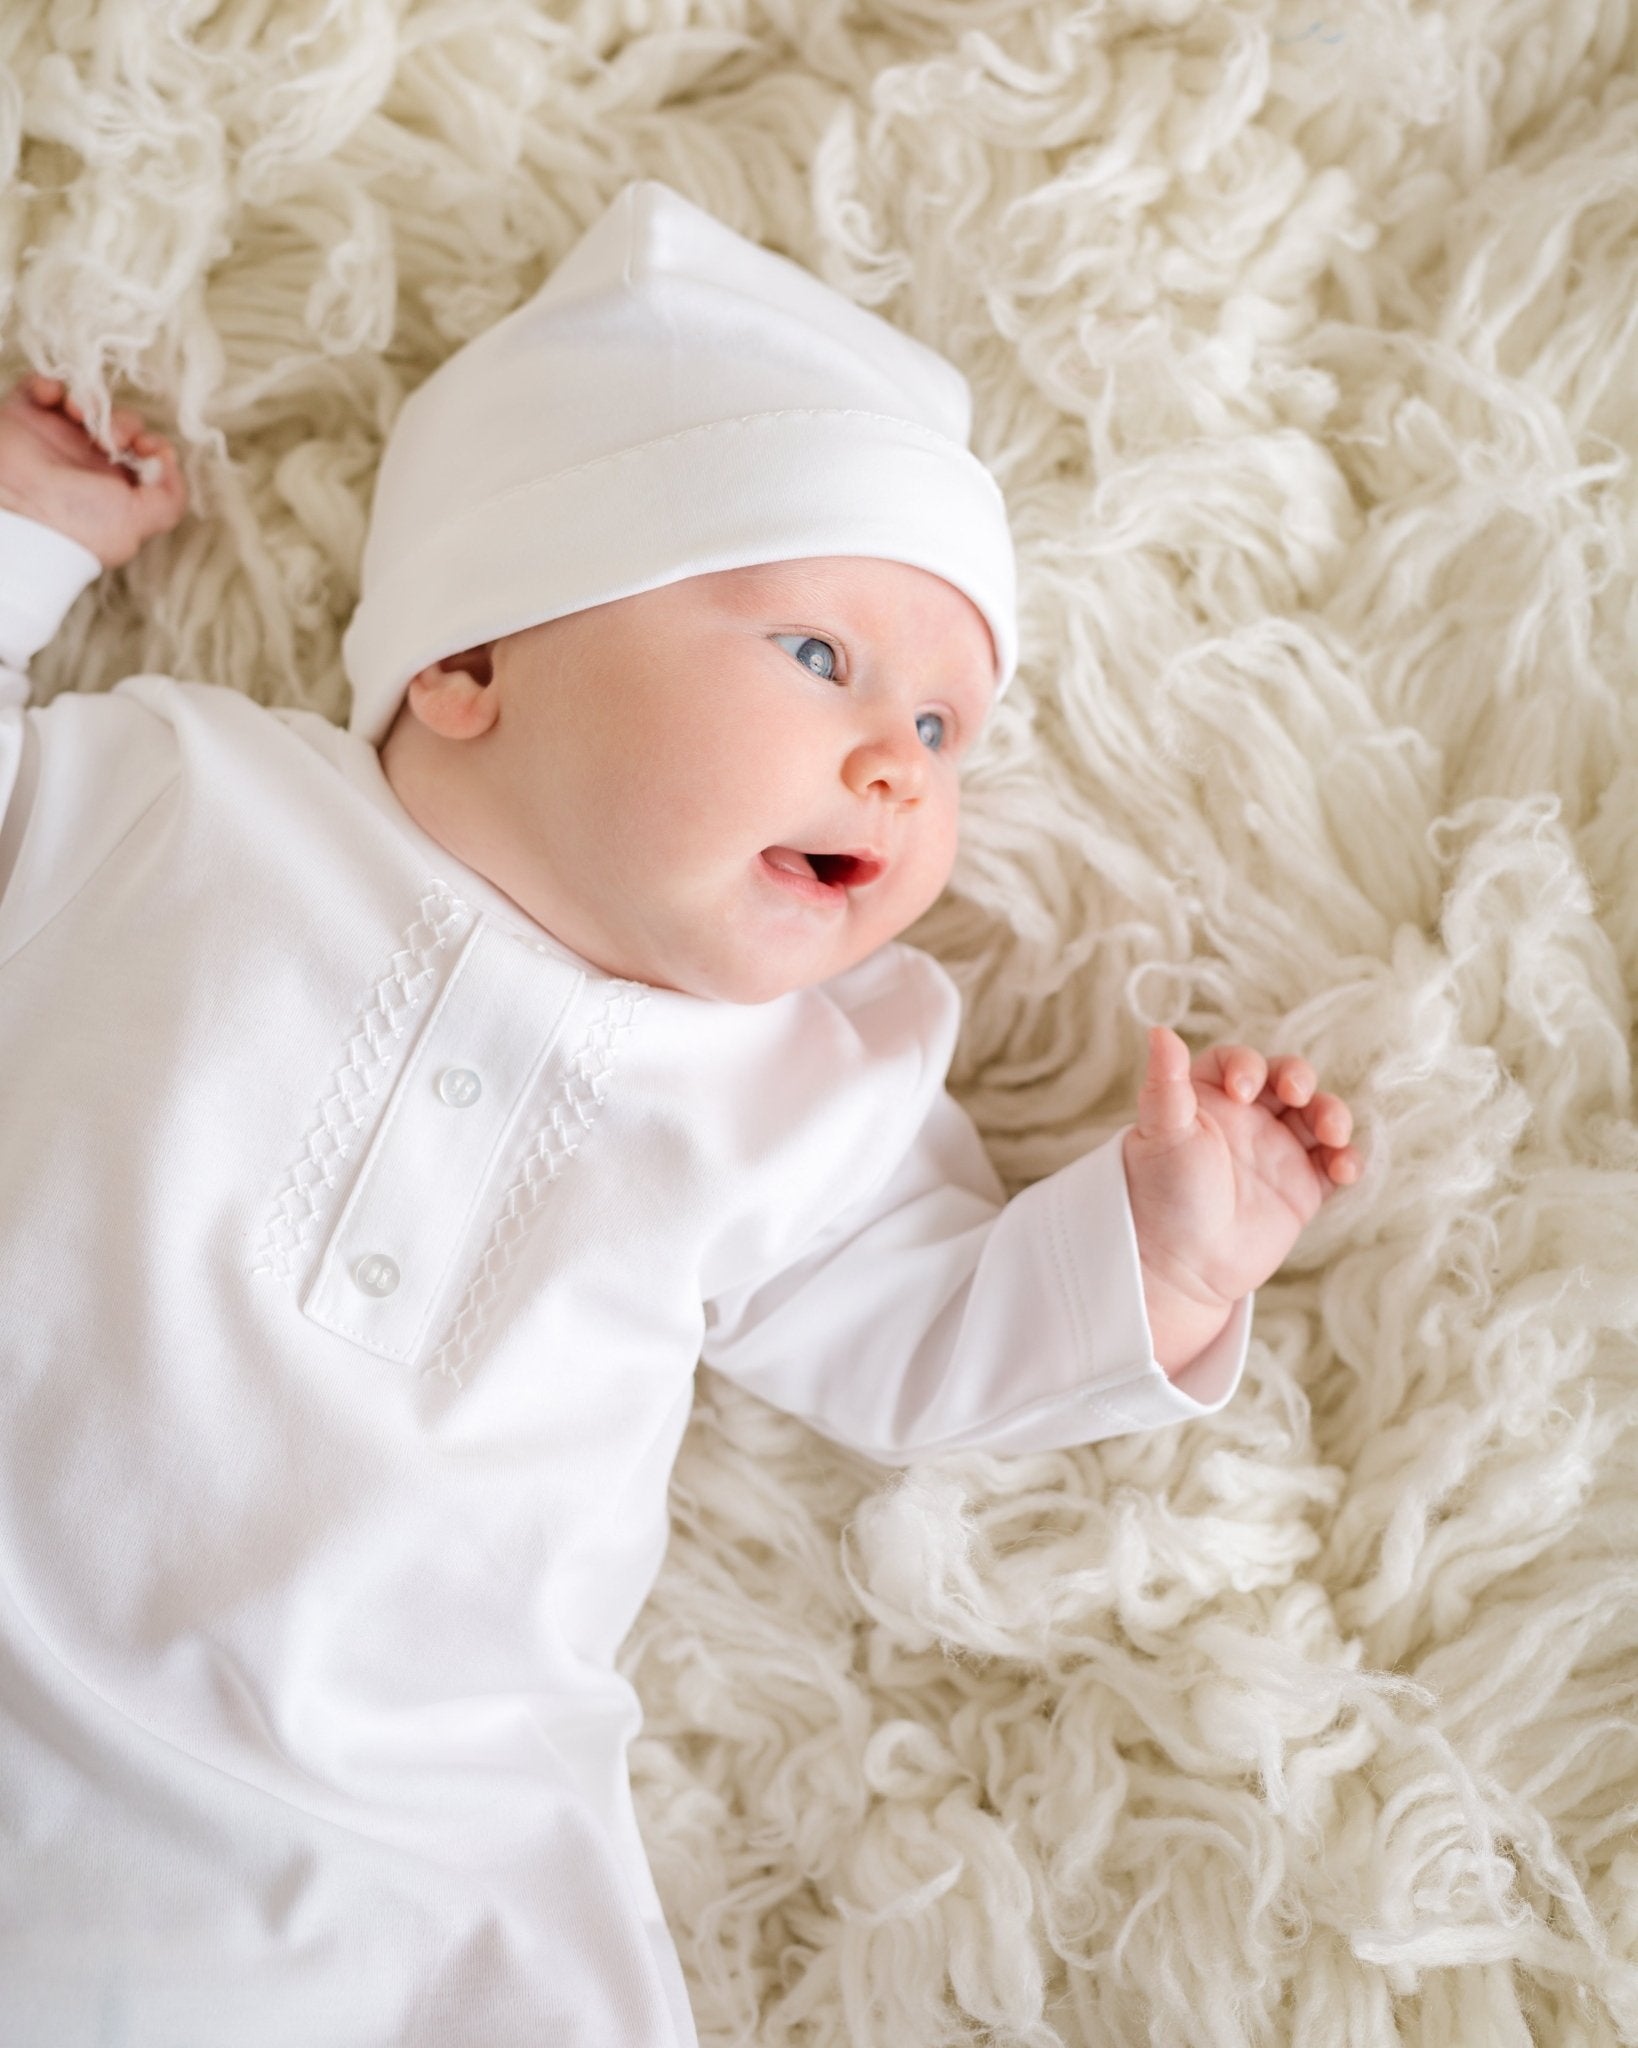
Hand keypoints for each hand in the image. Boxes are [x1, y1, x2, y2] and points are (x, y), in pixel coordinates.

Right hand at [0, 374, 187, 568]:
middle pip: (121, 424)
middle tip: (110, 440)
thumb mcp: (140, 521)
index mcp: (117, 486)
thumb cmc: (81, 523)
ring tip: (79, 413)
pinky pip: (42, 387)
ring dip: (91, 401)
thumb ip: (169, 497)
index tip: (145, 446)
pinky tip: (53, 397)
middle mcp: (89, 462)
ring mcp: (56, 439)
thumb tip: (169, 460)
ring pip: (87, 403)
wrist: (18, 514)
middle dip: (123, 423)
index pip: (145, 453)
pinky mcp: (24, 418)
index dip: (151, 443)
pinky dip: (50, 384)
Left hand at [1122, 1027, 1360, 1374]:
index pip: (1238, 1062)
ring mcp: (1276, 1153)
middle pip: (1287, 1080)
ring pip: (1318, 1117)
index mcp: (1208, 1100)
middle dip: (1300, 1078)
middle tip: (1296, 1094)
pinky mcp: (1301, 1189)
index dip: (1248, 1065)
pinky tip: (1342, 1168)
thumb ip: (1166, 1084)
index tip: (1245, 1089)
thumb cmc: (1161, 1195)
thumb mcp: (1161, 1134)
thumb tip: (1157, 1030)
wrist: (1179, 1267)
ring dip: (1332, 1115)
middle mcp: (1245, 1120)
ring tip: (1330, 1133)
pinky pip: (1334, 1164)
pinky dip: (1346, 1160)